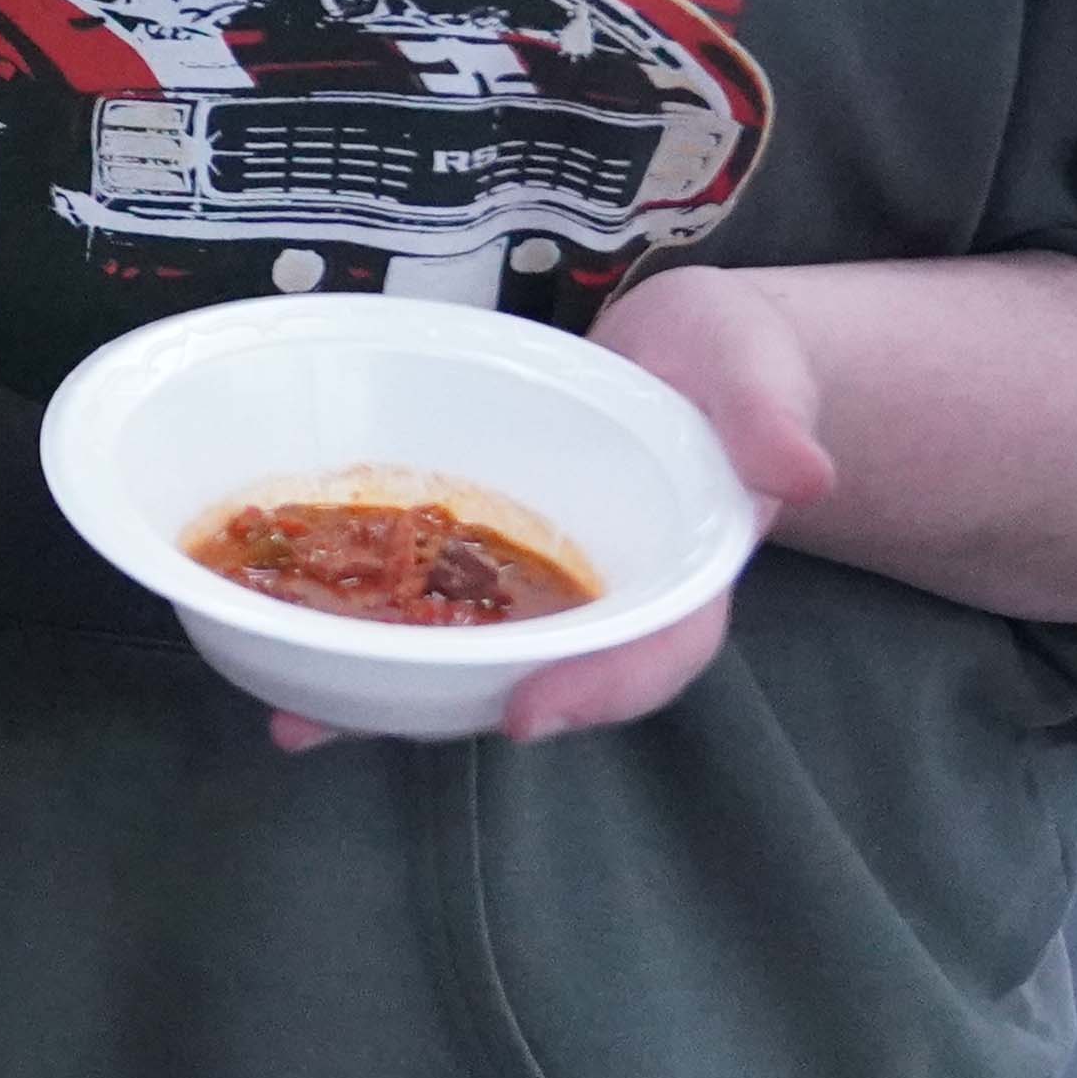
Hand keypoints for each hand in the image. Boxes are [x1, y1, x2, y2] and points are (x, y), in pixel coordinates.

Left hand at [266, 263, 838, 755]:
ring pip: (463, 657)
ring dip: (378, 691)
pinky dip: (360, 629)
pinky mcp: (483, 554)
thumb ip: (771, 415)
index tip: (528, 712)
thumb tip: (797, 465)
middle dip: (436, 707)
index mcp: (684, 574)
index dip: (597, 688)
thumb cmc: (728, 365)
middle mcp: (604, 601)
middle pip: (532, 678)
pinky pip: (421, 604)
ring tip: (286, 713)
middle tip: (336, 722)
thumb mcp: (758, 373)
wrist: (682, 355)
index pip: (655, 650)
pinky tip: (278, 640)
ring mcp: (537, 587)